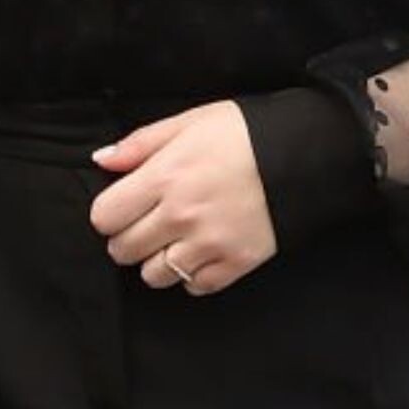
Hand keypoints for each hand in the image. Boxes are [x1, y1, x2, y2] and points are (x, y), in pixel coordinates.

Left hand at [90, 101, 277, 296]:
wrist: (307, 153)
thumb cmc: (244, 133)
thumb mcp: (189, 122)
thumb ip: (141, 144)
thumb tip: (102, 161)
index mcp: (165, 177)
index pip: (105, 217)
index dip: (110, 213)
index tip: (124, 206)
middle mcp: (182, 215)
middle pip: (123, 251)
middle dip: (129, 238)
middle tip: (149, 223)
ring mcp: (210, 243)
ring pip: (154, 276)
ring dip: (157, 261)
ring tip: (175, 240)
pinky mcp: (237, 263)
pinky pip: (195, 286)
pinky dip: (193, 274)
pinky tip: (202, 250)